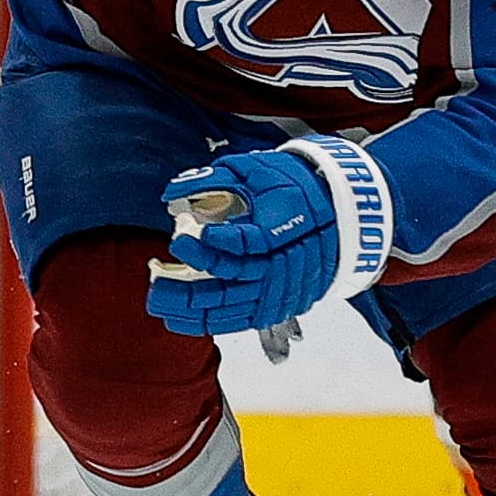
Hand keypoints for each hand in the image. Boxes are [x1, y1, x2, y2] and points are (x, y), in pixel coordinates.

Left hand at [143, 138, 389, 335]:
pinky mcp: (275, 305)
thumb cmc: (295, 190)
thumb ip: (218, 177)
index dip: (210, 248)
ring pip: (229, 309)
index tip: (182, 239)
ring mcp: (277, 292)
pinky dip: (208, 323)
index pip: (242, 247)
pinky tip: (179, 321)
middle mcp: (279, 269)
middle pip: (229, 286)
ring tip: (158, 303)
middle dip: (187, 291)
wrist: (339, 214)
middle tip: (155, 284)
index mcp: (279, 233)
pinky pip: (238, 320)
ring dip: (190, 311)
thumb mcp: (260, 172)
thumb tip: (173, 190)